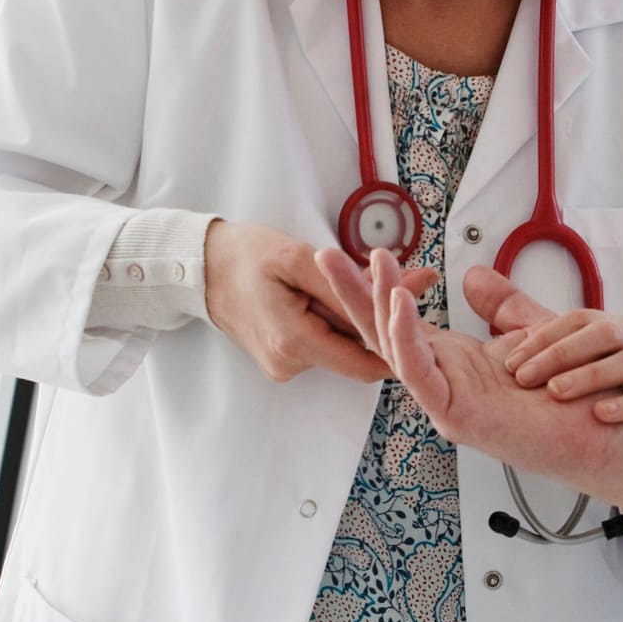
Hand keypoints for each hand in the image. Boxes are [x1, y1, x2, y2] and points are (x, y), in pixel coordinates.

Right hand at [206, 220, 435, 385]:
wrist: (202, 268)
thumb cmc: (245, 256)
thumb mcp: (299, 259)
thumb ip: (353, 282)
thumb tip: (407, 288)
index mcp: (293, 342)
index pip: (365, 363)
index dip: (397, 342)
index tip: (420, 315)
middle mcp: (289, 364)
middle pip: (356, 353)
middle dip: (382, 319)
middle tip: (409, 280)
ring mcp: (284, 365)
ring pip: (342, 347)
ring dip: (358, 317)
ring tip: (368, 278)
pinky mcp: (283, 359)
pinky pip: (325, 343)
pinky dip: (338, 320)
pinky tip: (338, 294)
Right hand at [313, 247, 618, 483]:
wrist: (599, 426)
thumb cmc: (567, 391)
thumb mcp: (528, 332)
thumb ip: (500, 305)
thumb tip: (474, 276)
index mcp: (450, 364)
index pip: (399, 321)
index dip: (377, 288)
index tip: (362, 255)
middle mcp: (440, 382)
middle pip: (382, 332)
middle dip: (353, 293)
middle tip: (324, 256)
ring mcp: (443, 401)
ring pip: (394, 348)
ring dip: (376, 303)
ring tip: (369, 263)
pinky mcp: (454, 415)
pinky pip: (420, 371)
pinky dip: (405, 335)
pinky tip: (398, 303)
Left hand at [496, 306, 622, 428]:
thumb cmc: (614, 393)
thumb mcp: (564, 355)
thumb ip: (520, 320)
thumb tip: (474, 278)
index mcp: (617, 328)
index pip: (580, 320)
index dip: (543, 339)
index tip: (510, 363)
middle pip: (607, 333)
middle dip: (562, 355)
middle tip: (527, 380)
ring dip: (592, 377)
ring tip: (559, 395)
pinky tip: (602, 415)